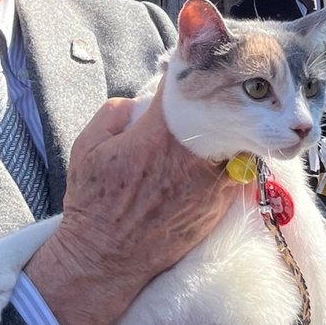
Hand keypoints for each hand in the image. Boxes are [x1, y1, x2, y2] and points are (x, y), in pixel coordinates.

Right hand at [26, 84, 238, 324]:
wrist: (107, 258)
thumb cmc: (94, 203)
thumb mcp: (87, 147)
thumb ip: (114, 112)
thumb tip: (138, 102)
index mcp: (159, 135)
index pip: (186, 89)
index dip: (188, 72)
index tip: (187, 66)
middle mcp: (192, 157)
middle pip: (222, 112)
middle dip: (217, 98)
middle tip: (212, 90)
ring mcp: (210, 183)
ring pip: (237, 142)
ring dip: (232, 128)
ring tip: (223, 121)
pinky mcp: (219, 206)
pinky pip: (238, 172)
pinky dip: (234, 159)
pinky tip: (222, 155)